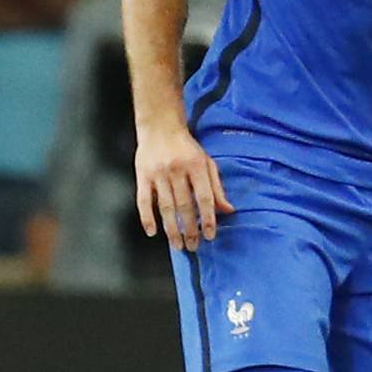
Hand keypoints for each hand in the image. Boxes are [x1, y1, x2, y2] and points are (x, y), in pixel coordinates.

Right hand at [136, 119, 234, 249]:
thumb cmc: (186, 147)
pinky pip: (144, 200)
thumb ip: (217, 187)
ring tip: (177, 245)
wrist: (160, 126)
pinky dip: (147, 217)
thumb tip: (228, 210)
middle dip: (189, 229)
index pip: (204, 197)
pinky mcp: (142, 176)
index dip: (208, 218)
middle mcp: (177, 170)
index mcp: (196, 166)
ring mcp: (158, 174)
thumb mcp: (206, 162)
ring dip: (172, 229)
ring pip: (166, 207)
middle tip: (193, 246)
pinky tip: (152, 232)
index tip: (210, 235)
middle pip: (184, 205)